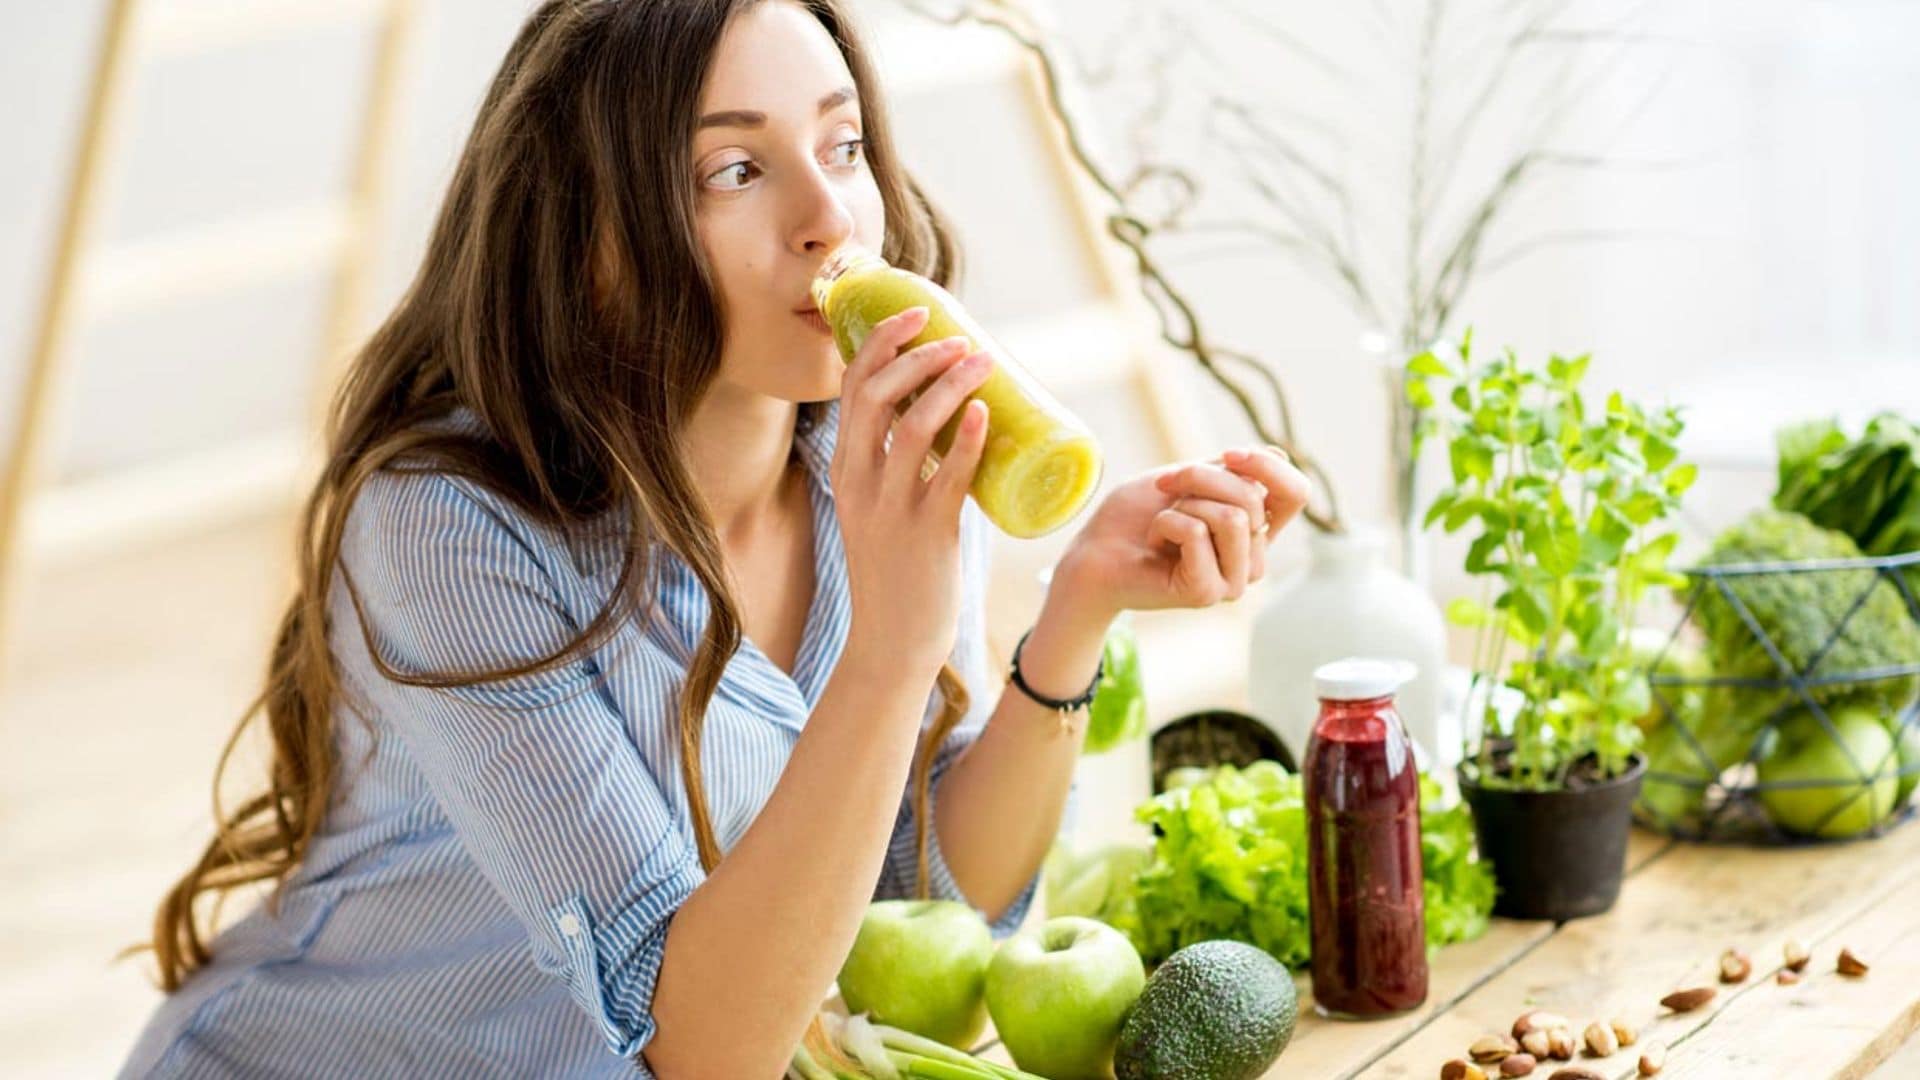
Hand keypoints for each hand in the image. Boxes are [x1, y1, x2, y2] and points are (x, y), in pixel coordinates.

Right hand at [830, 306, 993, 669]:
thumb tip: (958, 417)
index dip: (882, 341)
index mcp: (846, 469)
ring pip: (911, 428)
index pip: (852, 388)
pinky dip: (965, 441)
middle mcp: (860, 482)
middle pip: (875, 396)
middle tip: (958, 337)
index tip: (917, 314)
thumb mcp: (882, 507)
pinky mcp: (925, 535)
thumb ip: (907, 466)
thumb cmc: (899, 570)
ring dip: (948, 385)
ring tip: (982, 362)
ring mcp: (890, 509)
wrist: (893, 642)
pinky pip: (945, 478)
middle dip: (916, 355)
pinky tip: (984, 414)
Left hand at [1051, 446, 1309, 618]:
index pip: (1295, 494)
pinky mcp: (1207, 593)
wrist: (1092, 552)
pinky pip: (1198, 532)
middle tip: (1164, 489)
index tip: (1229, 453)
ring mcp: (1232, 581)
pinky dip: (1166, 523)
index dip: (1269, 467)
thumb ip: (1230, 472)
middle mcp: (1251, 559)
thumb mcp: (1186, 480)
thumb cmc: (1134, 517)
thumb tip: (1279, 456)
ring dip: (1183, 504)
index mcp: (1255, 531)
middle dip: (1200, 478)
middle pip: (1253, 496)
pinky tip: (1154, 544)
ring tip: (1162, 524)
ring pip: (1233, 515)